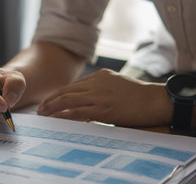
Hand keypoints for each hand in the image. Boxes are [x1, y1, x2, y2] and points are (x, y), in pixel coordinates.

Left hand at [37, 68, 171, 126]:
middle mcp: (98, 83)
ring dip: (53, 107)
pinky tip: (56, 119)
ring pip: (68, 100)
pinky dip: (64, 116)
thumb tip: (89, 102)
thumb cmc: (140, 96)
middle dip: (52, 100)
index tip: (51, 100)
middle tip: (41, 108)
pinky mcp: (103, 109)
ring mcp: (100, 95)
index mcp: (101, 76)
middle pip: (68, 90)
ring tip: (43, 114)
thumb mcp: (118, 85)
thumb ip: (103, 89)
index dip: (60, 93)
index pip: (75, 85)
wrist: (155, 100)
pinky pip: (78, 112)